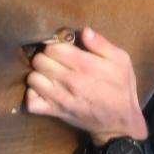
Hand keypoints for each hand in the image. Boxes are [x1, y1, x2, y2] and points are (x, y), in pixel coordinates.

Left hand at [23, 27, 147, 143]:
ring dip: (38, 74)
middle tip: (54, 61)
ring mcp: (60, 98)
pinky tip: (42, 91)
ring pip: (32, 78)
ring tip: (48, 75)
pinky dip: (32, 95)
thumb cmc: (121, 88)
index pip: (53, 47)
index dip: (55, 45)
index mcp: (85, 65)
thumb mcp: (122, 61)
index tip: (61, 49)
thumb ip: (102, 44)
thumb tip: (84, 31)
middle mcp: (70, 80)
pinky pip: (31, 102)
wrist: (119, 122)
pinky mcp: (55, 112)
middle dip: (45, 57)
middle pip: (40, 60)